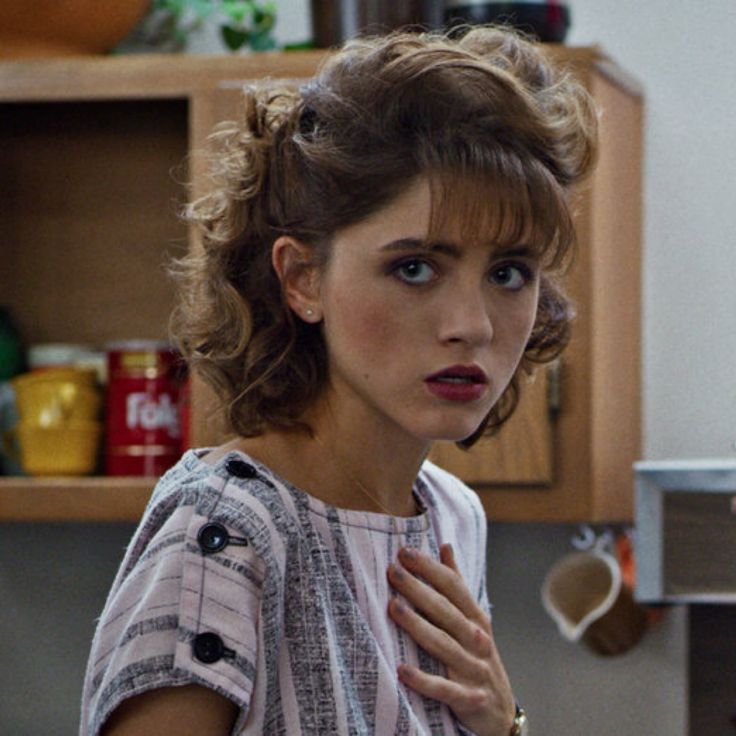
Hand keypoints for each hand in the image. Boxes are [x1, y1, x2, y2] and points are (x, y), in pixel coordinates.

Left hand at [387, 544, 515, 735]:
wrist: (502, 715)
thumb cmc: (479, 658)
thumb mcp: (474, 620)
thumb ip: (457, 584)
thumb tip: (445, 546)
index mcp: (476, 619)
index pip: (454, 587)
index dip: (431, 568)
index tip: (405, 552)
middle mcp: (477, 641)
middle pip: (446, 611)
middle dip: (419, 589)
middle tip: (393, 571)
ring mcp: (474, 670)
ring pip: (444, 645)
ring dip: (418, 626)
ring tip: (393, 607)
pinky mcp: (469, 699)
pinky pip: (444, 689)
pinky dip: (424, 680)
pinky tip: (401, 670)